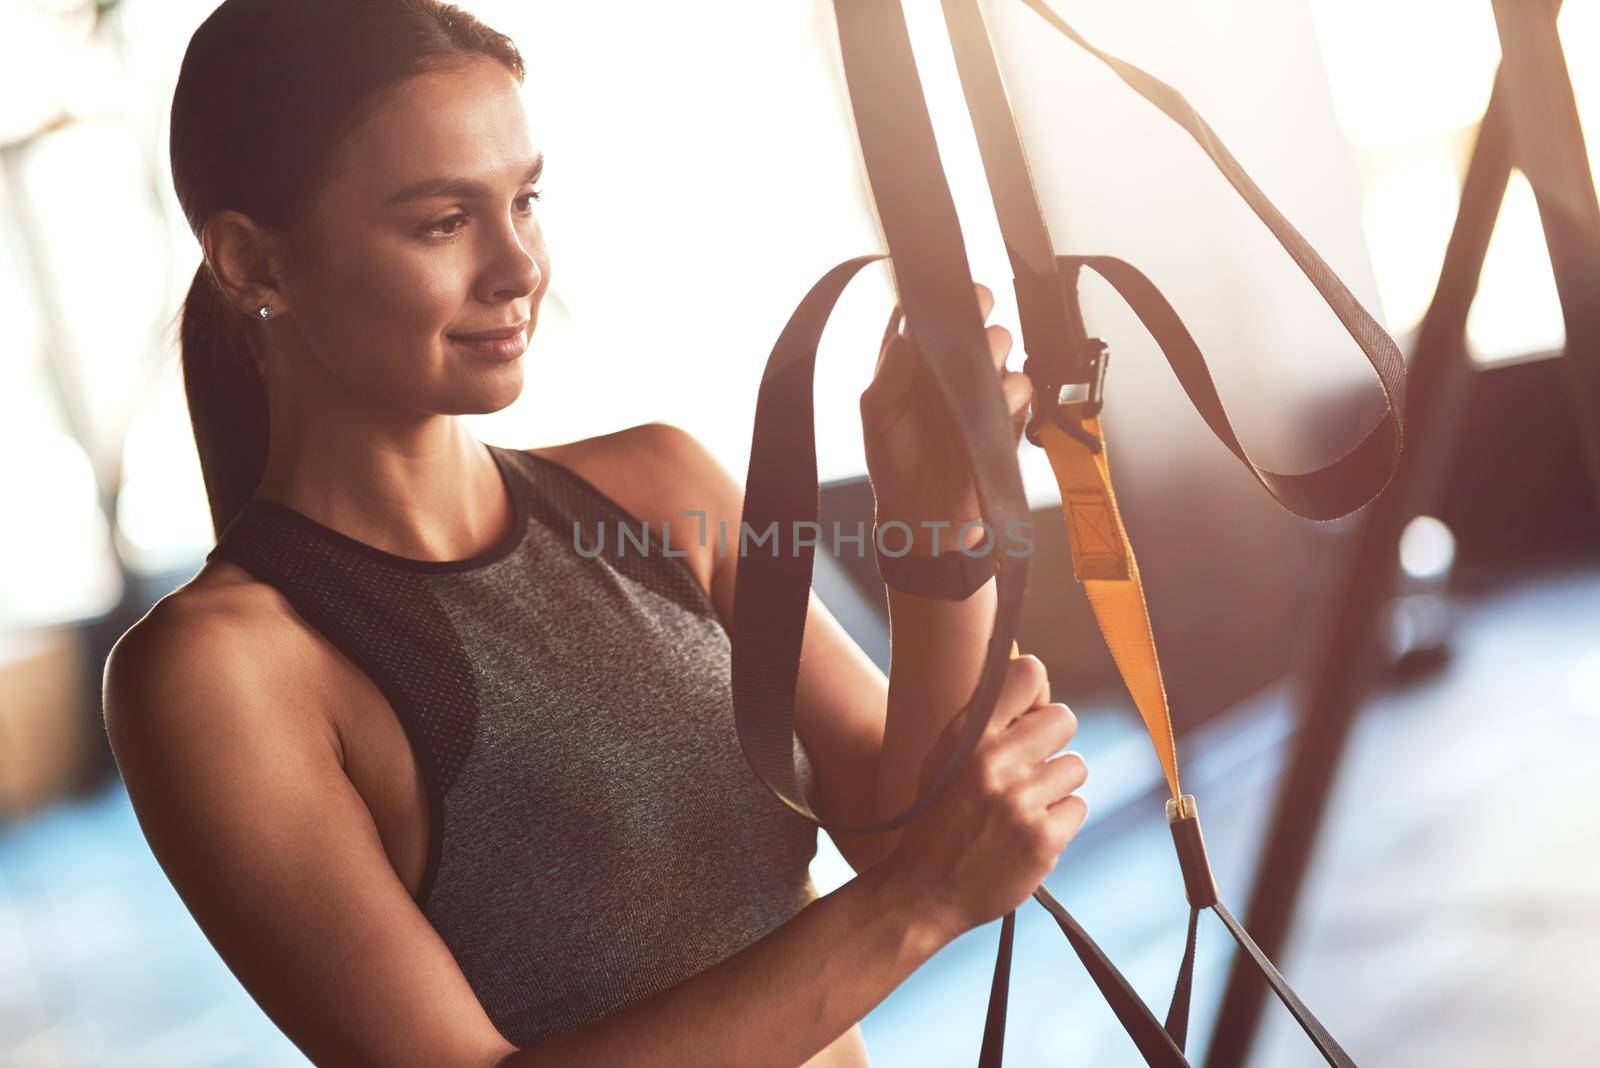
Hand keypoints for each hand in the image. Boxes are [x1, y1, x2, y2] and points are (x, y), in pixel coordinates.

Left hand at [859, 282, 1032, 534]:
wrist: (926, 516)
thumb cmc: (894, 464)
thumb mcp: (878, 419)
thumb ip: (888, 376)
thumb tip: (903, 336)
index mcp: (911, 357)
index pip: (925, 308)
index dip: (934, 296)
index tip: (938, 295)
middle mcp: (947, 364)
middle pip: (971, 313)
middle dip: (975, 309)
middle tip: (971, 322)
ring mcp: (979, 385)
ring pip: (1001, 341)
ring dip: (994, 349)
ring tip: (980, 375)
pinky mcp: (1006, 411)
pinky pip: (1022, 384)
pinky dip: (1013, 390)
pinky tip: (998, 406)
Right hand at [878, 654, 1088, 941]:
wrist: (922, 891)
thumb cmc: (937, 818)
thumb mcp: (944, 758)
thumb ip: (986, 722)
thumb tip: (1040, 689)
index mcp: (967, 734)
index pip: (1028, 673)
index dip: (1035, 693)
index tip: (1026, 715)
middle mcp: (994, 761)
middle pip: (1064, 719)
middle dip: (1051, 742)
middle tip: (1027, 768)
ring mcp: (1021, 801)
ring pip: (1076, 767)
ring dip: (1055, 785)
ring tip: (1021, 807)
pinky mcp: (1043, 839)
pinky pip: (1077, 807)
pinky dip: (1057, 821)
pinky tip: (1026, 833)